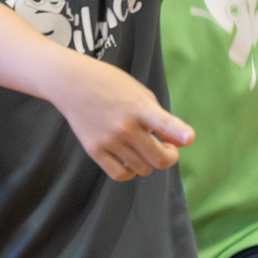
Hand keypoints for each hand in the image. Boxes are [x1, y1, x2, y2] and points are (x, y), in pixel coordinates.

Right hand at [57, 55, 192, 180]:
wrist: (70, 83)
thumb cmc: (109, 84)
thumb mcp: (140, 93)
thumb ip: (160, 118)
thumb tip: (179, 142)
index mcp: (138, 107)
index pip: (165, 124)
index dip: (180, 133)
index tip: (187, 138)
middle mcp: (124, 126)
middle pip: (159, 159)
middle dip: (168, 156)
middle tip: (164, 146)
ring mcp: (108, 140)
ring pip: (142, 169)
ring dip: (148, 162)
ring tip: (142, 148)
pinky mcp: (94, 150)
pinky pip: (120, 174)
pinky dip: (130, 171)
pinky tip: (129, 158)